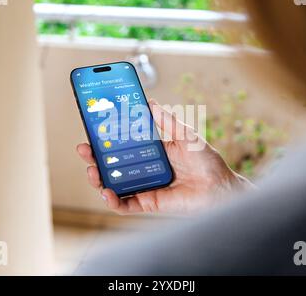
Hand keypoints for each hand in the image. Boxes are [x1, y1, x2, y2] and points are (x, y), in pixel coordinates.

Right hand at [76, 99, 250, 214]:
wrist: (221, 189)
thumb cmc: (207, 162)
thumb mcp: (186, 136)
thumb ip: (167, 121)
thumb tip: (149, 102)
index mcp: (152, 150)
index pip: (124, 142)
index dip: (107, 137)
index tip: (93, 126)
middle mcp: (145, 168)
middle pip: (113, 163)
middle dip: (95, 157)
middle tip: (84, 149)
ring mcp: (145, 185)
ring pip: (115, 183)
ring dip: (99, 179)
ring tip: (92, 171)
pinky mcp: (149, 202)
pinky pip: (126, 204)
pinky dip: (114, 201)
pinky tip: (107, 193)